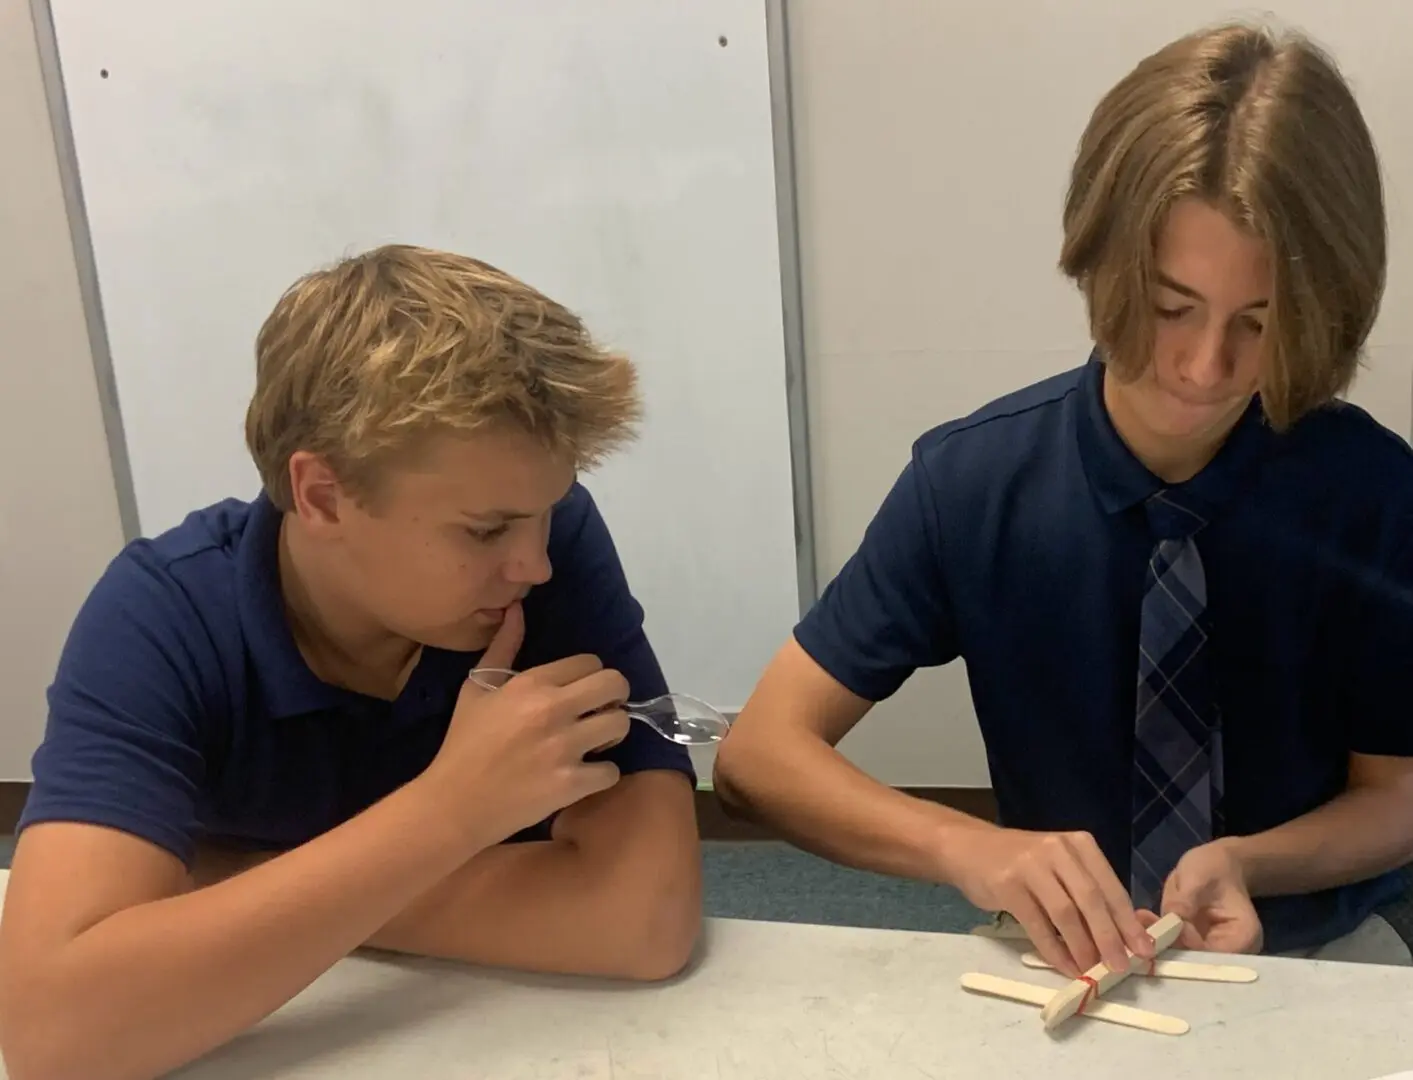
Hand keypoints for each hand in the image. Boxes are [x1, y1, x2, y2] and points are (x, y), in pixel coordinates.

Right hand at [421, 601, 630, 843]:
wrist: (454, 803)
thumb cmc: (464, 743)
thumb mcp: (477, 688)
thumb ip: (503, 647)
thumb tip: (518, 609)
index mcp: (531, 684)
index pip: (590, 662)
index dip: (589, 676)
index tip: (580, 692)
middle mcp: (552, 709)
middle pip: (615, 684)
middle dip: (614, 696)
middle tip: (599, 711)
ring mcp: (564, 748)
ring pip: (620, 724)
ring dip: (612, 733)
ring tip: (594, 741)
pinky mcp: (571, 783)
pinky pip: (612, 770)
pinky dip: (602, 774)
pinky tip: (583, 774)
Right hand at [947, 826, 1154, 976]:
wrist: (968, 848)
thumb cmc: (1022, 862)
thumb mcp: (1060, 865)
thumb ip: (1089, 890)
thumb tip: (1127, 933)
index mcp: (1078, 844)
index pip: (1110, 887)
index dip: (1129, 921)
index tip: (1145, 950)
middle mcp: (1057, 850)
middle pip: (1091, 899)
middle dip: (1110, 937)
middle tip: (1121, 967)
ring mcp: (1030, 866)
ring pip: (1065, 913)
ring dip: (1082, 947)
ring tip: (1092, 972)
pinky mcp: (1007, 885)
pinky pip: (1037, 925)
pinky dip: (1054, 950)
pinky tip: (1065, 967)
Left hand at [1140, 840, 1262, 953]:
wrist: (1217, 865)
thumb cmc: (1214, 867)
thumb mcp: (1198, 876)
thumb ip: (1185, 901)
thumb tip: (1172, 923)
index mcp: (1243, 937)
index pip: (1213, 955)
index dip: (1187, 945)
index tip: (1164, 930)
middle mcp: (1231, 952)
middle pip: (1197, 961)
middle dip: (1168, 948)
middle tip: (1141, 933)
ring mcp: (1211, 950)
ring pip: (1182, 956)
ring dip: (1158, 942)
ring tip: (1137, 924)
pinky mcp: (1194, 944)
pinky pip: (1174, 945)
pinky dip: (1158, 936)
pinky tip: (1142, 921)